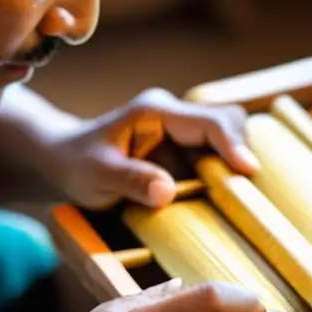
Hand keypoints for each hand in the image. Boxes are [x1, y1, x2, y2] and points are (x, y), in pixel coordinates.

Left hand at [54, 88, 257, 209]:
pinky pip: (215, 159)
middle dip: (241, 150)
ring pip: (227, 139)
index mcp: (156, 112)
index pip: (208, 121)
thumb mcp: (98, 175)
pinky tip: (221, 199)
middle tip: (242, 187)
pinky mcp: (184, 153)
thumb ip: (131, 180)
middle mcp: (175, 117)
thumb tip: (166, 192)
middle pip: (228, 121)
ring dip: (235, 165)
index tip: (247, 170)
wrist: (64, 161)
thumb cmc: (76, 164)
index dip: (231, 144)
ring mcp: (182, 134)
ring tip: (234, 197)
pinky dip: (224, 176)